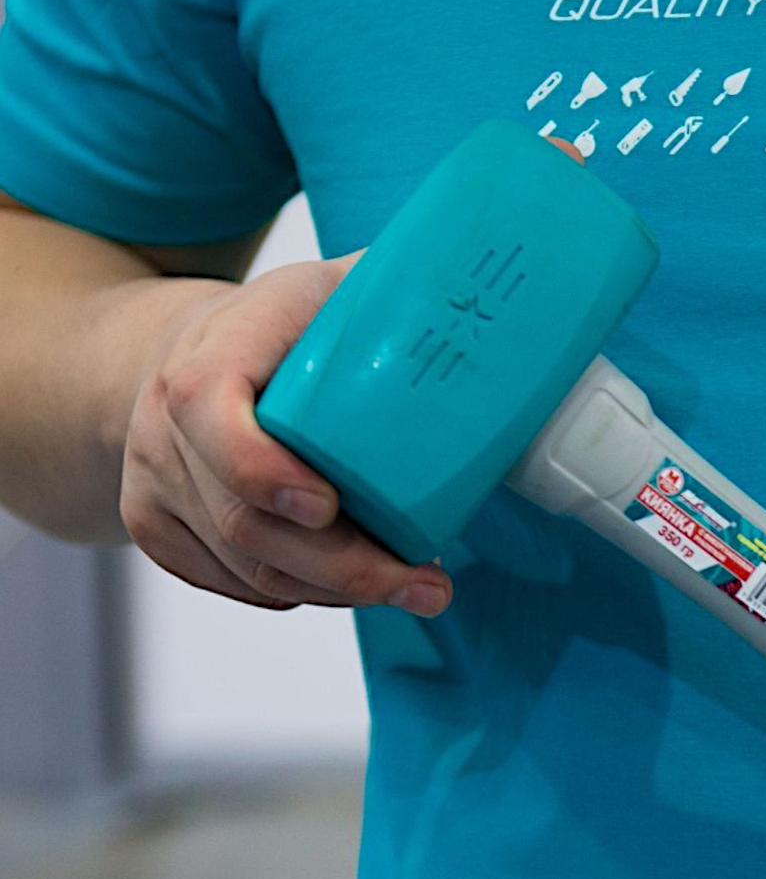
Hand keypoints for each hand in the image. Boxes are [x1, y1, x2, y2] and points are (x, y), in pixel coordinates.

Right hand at [119, 249, 454, 615]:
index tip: (330, 505)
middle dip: (343, 565)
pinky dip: (297, 592)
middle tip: (426, 584)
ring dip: (336, 590)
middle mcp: (166, 414)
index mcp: (218, 343)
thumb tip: (497, 299)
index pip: (207, 404)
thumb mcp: (334, 285)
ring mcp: (155, 475)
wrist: (187, 348)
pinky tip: (352, 586)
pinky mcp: (156, 523)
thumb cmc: (284, 323)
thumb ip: (401, 288)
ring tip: (414, 587)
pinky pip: (227, 581)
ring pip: (243, 562)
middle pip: (243, 516)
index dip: (261, 466)